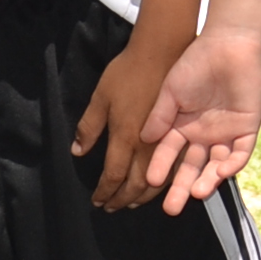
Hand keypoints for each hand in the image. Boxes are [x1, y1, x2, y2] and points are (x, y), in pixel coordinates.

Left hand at [73, 38, 182, 211]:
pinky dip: (164, 182)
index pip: (113, 176)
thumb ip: (88, 127)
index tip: (97, 201)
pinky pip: (174, 167)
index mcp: (125, 138)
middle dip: (122, 200)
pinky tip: (158, 185)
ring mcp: (168, 141)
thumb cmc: (128, 72)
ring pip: (158, 181)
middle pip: (136, 185)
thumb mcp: (100, 97)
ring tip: (132, 203)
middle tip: (112, 207)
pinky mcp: (182, 133)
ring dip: (143, 196)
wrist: (163, 52)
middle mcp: (147, 146)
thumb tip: (78, 152)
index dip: (104, 192)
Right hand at [137, 27, 260, 214]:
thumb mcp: (171, 91)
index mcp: (181, 126)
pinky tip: (220, 171)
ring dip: (207, 180)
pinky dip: (232, 164)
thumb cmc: (194, 63)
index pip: (169, 154)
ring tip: (196, 193)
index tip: (150, 180)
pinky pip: (240, 152)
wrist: (225, 45)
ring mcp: (225, 133)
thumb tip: (143, 140)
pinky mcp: (246, 128)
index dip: (160, 168)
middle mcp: (202, 134)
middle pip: (191, 167)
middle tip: (171, 207)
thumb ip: (160, 116)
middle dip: (181, 187)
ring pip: (216, 164)